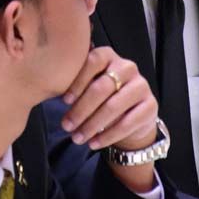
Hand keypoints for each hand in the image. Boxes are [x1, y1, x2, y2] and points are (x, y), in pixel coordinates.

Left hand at [61, 46, 158, 191]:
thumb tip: (47, 88)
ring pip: (114, 106)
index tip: (63, 101)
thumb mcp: (88, 85)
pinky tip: (94, 143)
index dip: (77, 81)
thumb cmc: (101, 97)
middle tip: (66, 126)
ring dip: (92, 125)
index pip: (92, 62)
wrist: (132, 116)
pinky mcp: (151, 106)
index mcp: (108, 55)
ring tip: (77, 138)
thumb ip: (74, 82)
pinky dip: (108, 135)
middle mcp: (127, 67)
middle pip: (102, 87)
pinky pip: (128, 123)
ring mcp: (141, 86)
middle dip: (81, 109)